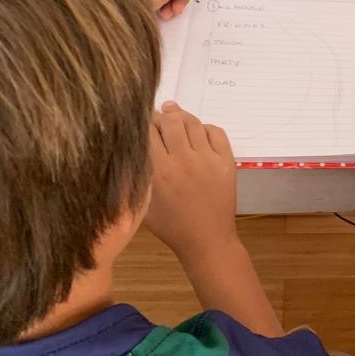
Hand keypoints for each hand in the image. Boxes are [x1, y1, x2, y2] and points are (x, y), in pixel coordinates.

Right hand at [146, 101, 238, 258]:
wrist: (207, 240)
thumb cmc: (172, 225)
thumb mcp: (144, 203)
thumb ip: (136, 175)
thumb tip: (128, 147)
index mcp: (159, 172)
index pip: (148, 132)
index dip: (143, 123)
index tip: (141, 122)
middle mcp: (183, 161)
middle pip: (170, 121)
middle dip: (161, 115)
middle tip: (158, 116)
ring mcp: (207, 159)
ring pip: (193, 123)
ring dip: (181, 116)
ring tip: (174, 116)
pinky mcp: (226, 161)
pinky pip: (215, 131)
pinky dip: (204, 127)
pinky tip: (197, 132)